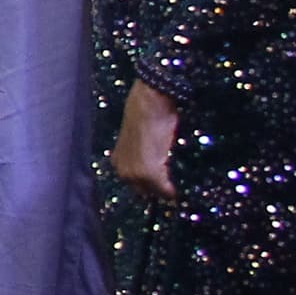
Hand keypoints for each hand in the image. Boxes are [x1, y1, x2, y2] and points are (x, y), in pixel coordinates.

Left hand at [112, 80, 178, 202]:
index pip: (136, 185)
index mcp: (118, 162)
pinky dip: (172, 191)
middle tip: (173, 188)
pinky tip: (178, 189)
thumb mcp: (140, 139)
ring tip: (177, 186)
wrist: (150, 102)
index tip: (165, 190)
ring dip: (166, 190)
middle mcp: (122, 171)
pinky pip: (165, 190)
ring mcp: (134, 174)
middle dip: (159, 190)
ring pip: (155, 192)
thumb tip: (158, 167)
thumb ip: (144, 156)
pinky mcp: (148, 173)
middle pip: (145, 192)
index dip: (152, 187)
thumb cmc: (147, 115)